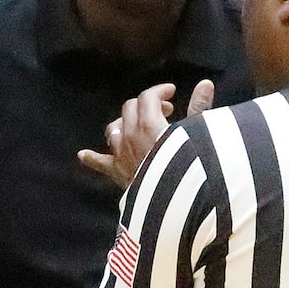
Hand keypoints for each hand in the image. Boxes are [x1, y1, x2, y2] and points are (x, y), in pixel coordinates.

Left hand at [78, 79, 214, 190]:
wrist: (175, 204)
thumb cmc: (190, 167)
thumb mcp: (199, 135)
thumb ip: (199, 108)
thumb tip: (205, 83)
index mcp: (150, 123)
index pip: (148, 97)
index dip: (160, 92)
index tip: (172, 94)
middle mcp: (131, 135)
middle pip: (130, 109)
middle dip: (146, 106)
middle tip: (165, 112)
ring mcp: (121, 153)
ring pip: (114, 129)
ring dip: (124, 123)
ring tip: (134, 126)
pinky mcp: (118, 172)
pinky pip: (101, 163)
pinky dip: (92, 158)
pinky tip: (82, 155)